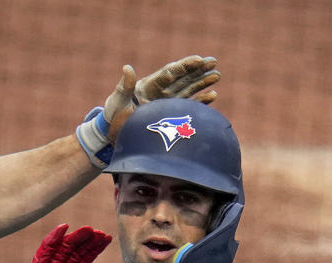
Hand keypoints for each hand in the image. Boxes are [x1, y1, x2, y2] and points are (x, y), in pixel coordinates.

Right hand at [3, 224, 116, 262]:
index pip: (84, 259)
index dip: (95, 248)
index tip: (107, 238)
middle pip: (75, 250)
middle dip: (87, 240)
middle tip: (100, 232)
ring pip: (62, 248)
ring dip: (74, 237)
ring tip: (88, 229)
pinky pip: (44, 251)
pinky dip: (53, 238)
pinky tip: (63, 228)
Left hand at [105, 56, 220, 140]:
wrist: (114, 134)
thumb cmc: (114, 115)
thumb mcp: (118, 100)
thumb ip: (125, 86)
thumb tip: (127, 68)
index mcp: (149, 85)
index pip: (170, 72)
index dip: (184, 66)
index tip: (197, 60)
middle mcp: (160, 91)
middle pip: (182, 77)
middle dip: (198, 70)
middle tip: (213, 61)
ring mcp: (166, 102)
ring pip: (188, 89)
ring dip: (202, 83)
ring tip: (217, 75)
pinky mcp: (170, 114)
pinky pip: (188, 105)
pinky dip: (200, 101)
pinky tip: (213, 95)